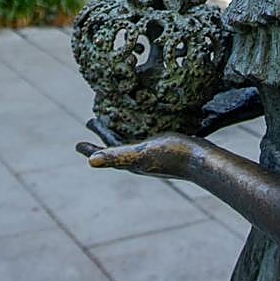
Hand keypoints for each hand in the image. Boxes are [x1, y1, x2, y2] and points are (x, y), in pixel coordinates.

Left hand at [76, 131, 205, 179]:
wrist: (202, 160)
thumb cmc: (171, 156)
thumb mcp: (140, 153)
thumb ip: (116, 155)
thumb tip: (90, 162)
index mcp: (131, 161)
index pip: (105, 154)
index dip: (90, 149)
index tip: (77, 144)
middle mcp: (141, 158)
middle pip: (116, 145)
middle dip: (104, 135)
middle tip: (92, 122)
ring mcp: (154, 153)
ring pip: (132, 139)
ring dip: (121, 130)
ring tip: (115, 118)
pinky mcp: (167, 144)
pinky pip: (147, 134)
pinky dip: (139, 126)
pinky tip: (146, 119)